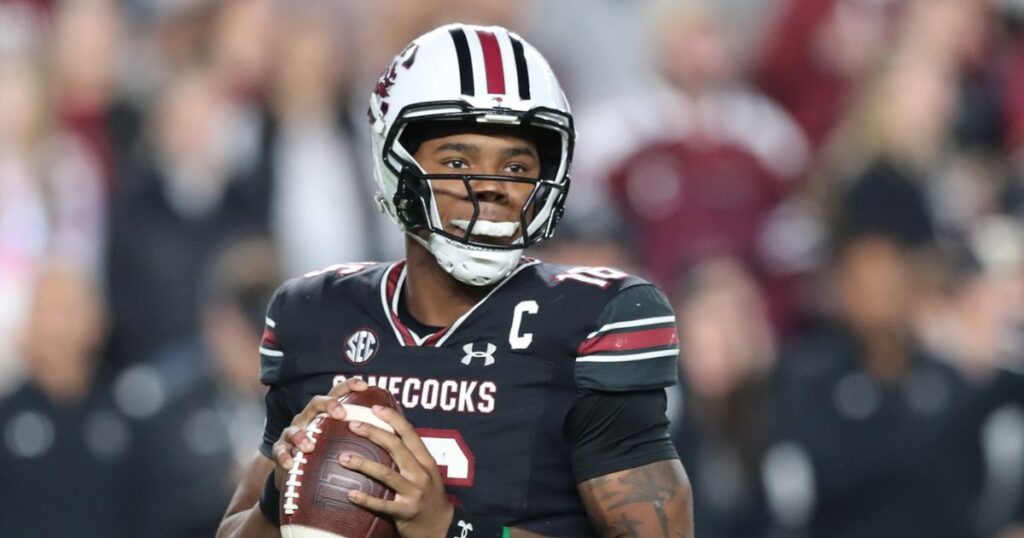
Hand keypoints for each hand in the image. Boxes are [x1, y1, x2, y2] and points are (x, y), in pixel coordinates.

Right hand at [270, 377, 368, 489]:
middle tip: (340, 413)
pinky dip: (284, 456)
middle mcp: (308, 418)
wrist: (298, 474)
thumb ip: (362, 432)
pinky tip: (290, 463)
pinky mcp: (280, 450)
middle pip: (315, 403)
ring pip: (294, 428)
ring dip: (301, 436)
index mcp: (325, 413)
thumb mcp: (342, 440)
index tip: (365, 385)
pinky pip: (280, 451)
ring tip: (309, 446)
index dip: (349, 386)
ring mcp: (292, 432)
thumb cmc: (326, 453)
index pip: (337, 393)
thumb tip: (394, 428)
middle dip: (328, 405)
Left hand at [340, 404, 453, 537]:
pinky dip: (365, 499)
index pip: (409, 434)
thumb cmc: (429, 496)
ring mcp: (414, 493)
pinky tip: (349, 494)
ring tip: (343, 458)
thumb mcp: (427, 473)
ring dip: (363, 464)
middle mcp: (421, 474)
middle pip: (396, 447)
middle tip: (352, 425)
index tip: (375, 408)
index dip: (393, 418)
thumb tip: (387, 435)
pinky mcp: (406, 512)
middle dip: (373, 433)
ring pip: (386, 474)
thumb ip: (411, 456)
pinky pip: (383, 504)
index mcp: (426, 461)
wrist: (441, 528)